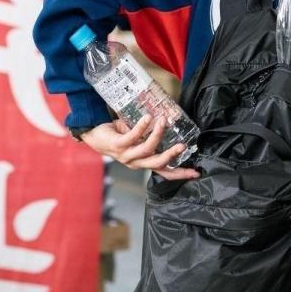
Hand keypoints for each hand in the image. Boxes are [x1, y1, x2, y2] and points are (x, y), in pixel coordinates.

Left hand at [80, 115, 199, 180]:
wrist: (95, 134)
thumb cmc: (118, 136)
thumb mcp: (138, 139)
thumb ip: (151, 136)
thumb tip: (168, 121)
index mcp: (143, 162)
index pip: (165, 171)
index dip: (180, 173)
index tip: (195, 173)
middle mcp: (136, 162)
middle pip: (158, 163)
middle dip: (171, 155)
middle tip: (182, 146)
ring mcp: (127, 155)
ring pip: (147, 149)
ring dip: (157, 134)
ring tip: (163, 121)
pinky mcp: (118, 145)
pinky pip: (132, 137)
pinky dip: (142, 127)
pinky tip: (147, 118)